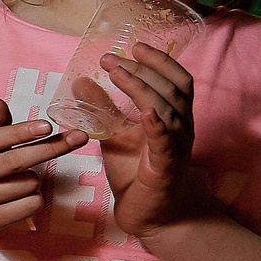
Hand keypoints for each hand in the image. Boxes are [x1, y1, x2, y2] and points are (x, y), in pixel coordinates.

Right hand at [0, 97, 87, 232]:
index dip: (20, 132)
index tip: (47, 126)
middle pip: (15, 161)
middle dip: (49, 148)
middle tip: (77, 138)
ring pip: (28, 183)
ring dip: (34, 178)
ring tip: (19, 179)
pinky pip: (31, 204)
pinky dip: (35, 197)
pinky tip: (21, 195)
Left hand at [97, 40, 203, 240]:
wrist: (152, 215)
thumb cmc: (137, 173)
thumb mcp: (114, 134)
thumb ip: (102, 109)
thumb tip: (81, 81)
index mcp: (172, 117)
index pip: (174, 80)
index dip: (159, 60)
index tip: (134, 45)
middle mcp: (180, 127)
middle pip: (173, 88)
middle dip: (144, 68)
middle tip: (113, 56)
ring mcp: (176, 146)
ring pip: (170, 108)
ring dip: (143, 88)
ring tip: (118, 72)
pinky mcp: (166, 167)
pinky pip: (166, 142)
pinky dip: (158, 125)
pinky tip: (147, 113)